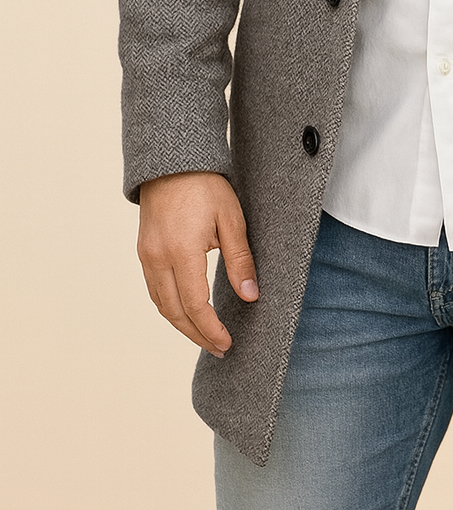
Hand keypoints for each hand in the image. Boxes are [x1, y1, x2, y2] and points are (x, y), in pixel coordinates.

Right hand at [137, 171, 257, 356]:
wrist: (173, 161)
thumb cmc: (206, 186)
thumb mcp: (231, 220)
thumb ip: (240, 260)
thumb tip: (251, 296)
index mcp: (181, 252)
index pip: (195, 305)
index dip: (211, 329)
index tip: (227, 342)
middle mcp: (158, 258)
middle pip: (174, 312)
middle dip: (197, 335)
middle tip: (220, 348)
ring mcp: (147, 255)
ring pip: (161, 304)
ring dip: (182, 324)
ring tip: (205, 336)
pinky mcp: (143, 251)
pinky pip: (154, 289)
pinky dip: (170, 307)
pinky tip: (186, 312)